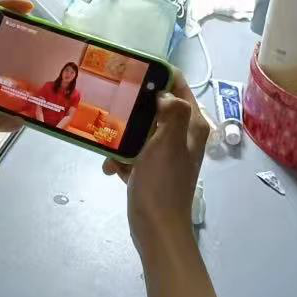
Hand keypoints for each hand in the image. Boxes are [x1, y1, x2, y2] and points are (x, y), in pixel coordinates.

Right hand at [101, 73, 207, 258]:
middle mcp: (181, 137)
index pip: (180, 88)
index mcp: (191, 127)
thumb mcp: (169, 142)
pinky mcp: (150, 171)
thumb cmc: (163, 183)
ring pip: (140, 131)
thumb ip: (173, 111)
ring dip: (122, 136)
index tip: (135, 68)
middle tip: (111, 100)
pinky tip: (109, 167)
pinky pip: (132, 155)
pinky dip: (120, 159)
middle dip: (133, 107)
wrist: (156, 227)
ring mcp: (165, 155)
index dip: (160, 75)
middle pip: (156, 108)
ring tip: (105, 141)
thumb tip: (163, 93)